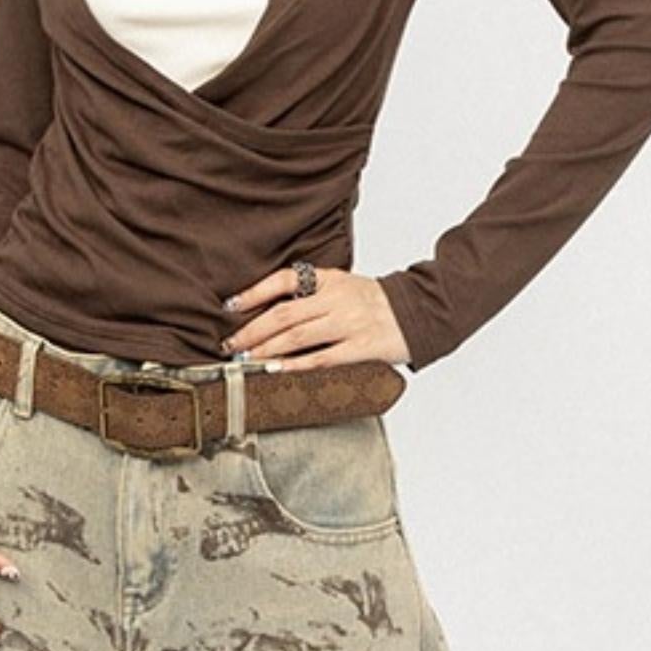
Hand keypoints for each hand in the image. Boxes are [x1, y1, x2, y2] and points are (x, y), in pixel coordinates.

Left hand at [218, 266, 409, 367]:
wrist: (419, 312)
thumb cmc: (375, 303)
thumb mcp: (343, 286)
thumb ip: (313, 295)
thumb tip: (269, 313)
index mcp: (330, 279)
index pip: (283, 280)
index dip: (254, 292)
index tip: (231, 306)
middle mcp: (337, 298)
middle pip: (283, 314)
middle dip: (251, 331)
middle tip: (231, 345)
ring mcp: (350, 322)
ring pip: (297, 337)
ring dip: (267, 351)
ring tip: (247, 361)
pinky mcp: (362, 347)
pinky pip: (323, 358)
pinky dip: (296, 366)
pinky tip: (278, 371)